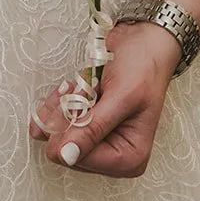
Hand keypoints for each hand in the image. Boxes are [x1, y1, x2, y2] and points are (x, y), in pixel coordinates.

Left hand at [28, 22, 179, 177]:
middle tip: (80, 90)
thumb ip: (94, 127)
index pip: (80, 159)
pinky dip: (59, 102)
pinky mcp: (87, 126)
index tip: (78, 101)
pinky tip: (72, 87)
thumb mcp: (122, 96)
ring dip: (61, 106)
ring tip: (79, 86)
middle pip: (65, 150)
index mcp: (129, 158)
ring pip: (57, 136)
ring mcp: (98, 141)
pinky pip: (56, 123)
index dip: (69, 131)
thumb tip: (66, 156)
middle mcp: (113, 156)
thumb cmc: (143, 66)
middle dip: (66, 116)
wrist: (143, 40)